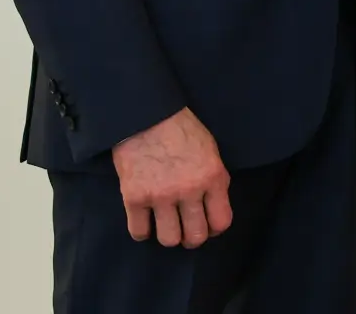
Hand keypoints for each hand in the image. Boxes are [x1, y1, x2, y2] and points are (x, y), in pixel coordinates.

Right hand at [111, 108, 231, 247]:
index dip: (214, 228)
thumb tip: (214, 205)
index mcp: (212, 177)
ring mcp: (160, 196)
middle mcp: (188, 191)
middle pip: (195, 237)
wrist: (146, 116)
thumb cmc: (182, 130)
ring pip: (169, 240)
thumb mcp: (210, 151)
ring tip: (166, 224)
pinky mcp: (134, 198)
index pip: (221, 222)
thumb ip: (214, 179)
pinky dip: (142, 231)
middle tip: (185, 229)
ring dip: (168, 235)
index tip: (207, 225)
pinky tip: (145, 220)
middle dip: (191, 237)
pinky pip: (139, 232)